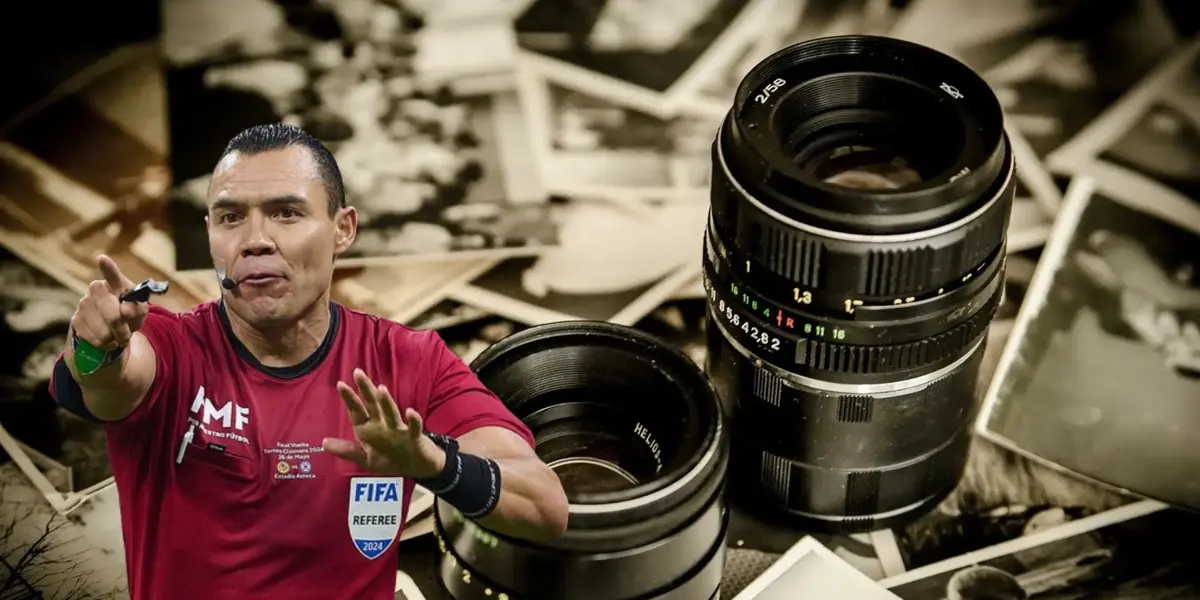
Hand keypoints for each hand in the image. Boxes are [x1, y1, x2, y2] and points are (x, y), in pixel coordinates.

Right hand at [70, 254, 147, 349]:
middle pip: (112, 314)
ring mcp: (83, 304)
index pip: (112, 273)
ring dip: (113, 338)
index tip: (102, 259)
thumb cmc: (128, 313)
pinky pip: (93, 339)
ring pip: (103, 330)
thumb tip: (125, 310)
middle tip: (127, 335)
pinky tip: (106, 339)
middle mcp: (96, 289)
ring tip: (116, 335)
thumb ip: (137, 308)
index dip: (107, 267)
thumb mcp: (140, 311)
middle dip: (122, 328)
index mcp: (115, 283)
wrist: (111, 327)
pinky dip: (104, 344)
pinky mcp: (76, 320)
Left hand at [322, 369, 444, 477]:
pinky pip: (414, 428)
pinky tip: (410, 412)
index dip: (350, 399)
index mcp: (371, 429)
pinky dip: (413, 421)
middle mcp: (384, 425)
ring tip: (380, 389)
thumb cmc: (391, 460)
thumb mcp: (366, 459)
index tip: (340, 384)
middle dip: (366, 390)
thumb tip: (324, 443)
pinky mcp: (414, 438)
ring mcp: (399, 430)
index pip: (358, 412)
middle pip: (373, 405)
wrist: (418, 466)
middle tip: (358, 373)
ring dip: (387, 403)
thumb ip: (347, 451)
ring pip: (391, 414)